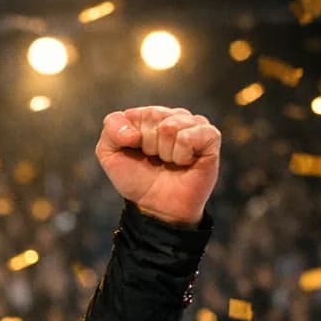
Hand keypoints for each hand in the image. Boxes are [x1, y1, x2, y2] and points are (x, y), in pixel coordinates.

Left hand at [96, 106, 220, 226]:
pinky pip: (188, 136)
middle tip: (155, 160)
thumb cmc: (137, 179)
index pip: (135, 114)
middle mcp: (174, 116)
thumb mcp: (110, 154)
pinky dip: (181, 155)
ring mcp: (195, 124)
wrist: (157, 206)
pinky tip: (184, 163)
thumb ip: (110, 129)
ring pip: (170, 126)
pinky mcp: (211, 136)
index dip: (131, 138)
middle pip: (154, 116)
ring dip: (164, 152)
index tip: (136, 153)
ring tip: (170, 162)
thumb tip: (133, 131)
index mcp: (150, 115)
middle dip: (148, 145)